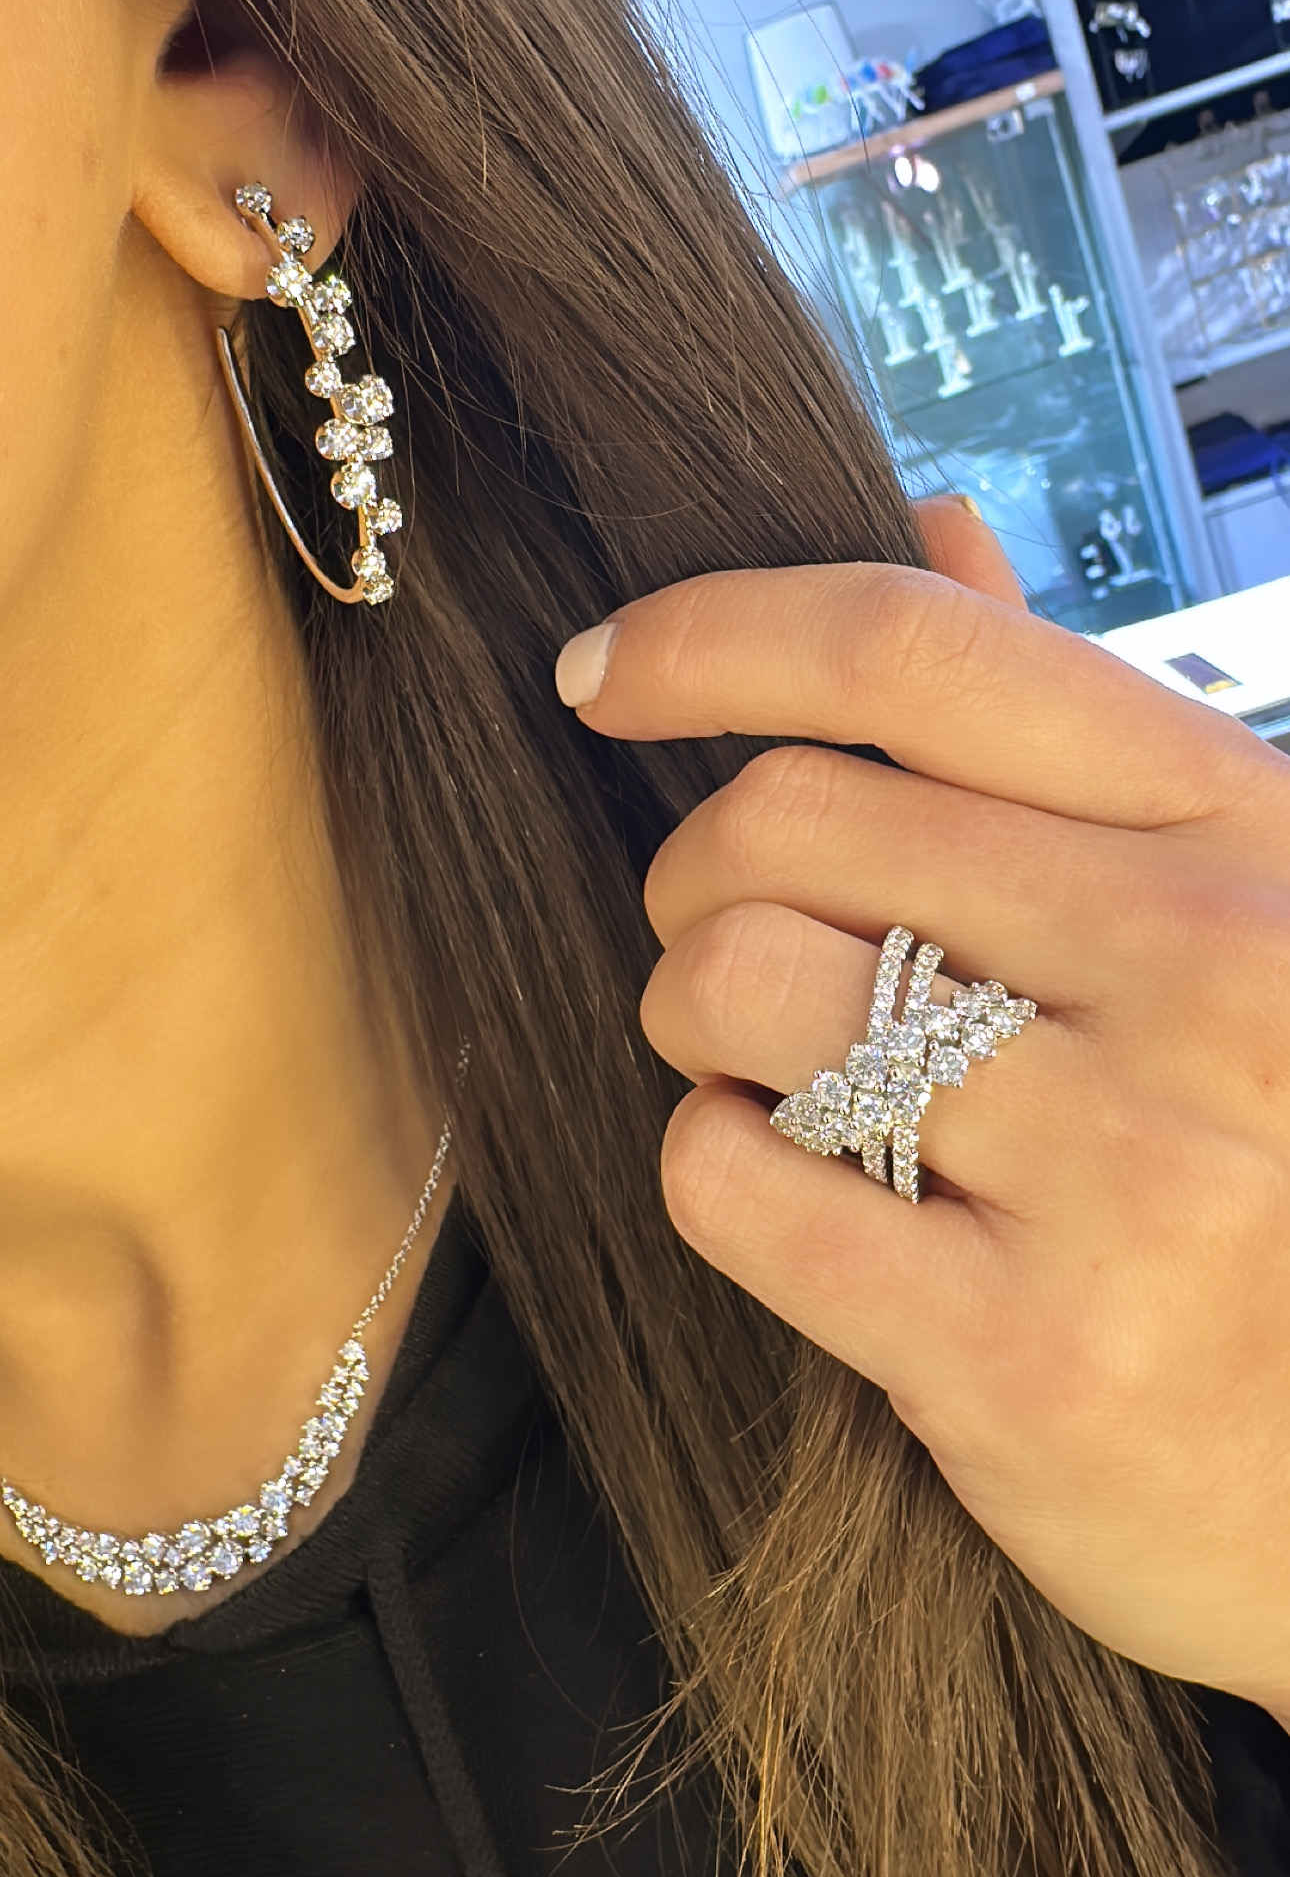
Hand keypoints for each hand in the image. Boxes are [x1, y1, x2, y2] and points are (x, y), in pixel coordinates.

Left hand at [554, 517, 1289, 1719]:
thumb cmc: (1276, 1159)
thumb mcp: (1233, 908)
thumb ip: (1069, 729)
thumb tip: (929, 525)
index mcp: (1240, 829)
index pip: (917, 654)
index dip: (715, 633)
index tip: (604, 673)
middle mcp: (1201, 971)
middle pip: (785, 819)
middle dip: (697, 878)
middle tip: (732, 943)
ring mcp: (1127, 1167)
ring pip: (737, 984)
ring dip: (692, 1017)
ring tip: (763, 1067)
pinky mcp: (1027, 1351)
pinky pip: (729, 1179)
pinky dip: (714, 1164)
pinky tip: (800, 1186)